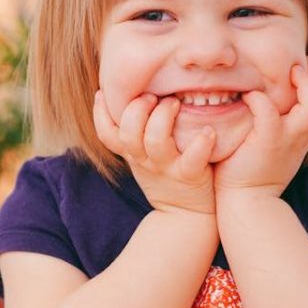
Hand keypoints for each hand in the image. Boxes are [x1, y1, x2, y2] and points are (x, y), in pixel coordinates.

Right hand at [93, 91, 215, 214]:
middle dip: (137, 109)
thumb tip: (130, 96)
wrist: (186, 216)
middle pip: (128, 133)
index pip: (106, 134)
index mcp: (132, 153)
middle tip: (153, 96)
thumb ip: (135, 132)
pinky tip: (208, 131)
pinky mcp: (189, 176)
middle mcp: (144, 160)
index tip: (103, 92)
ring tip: (175, 103)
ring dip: (164, 117)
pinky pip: (192, 159)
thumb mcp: (142, 157)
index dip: (99, 113)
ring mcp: (166, 168)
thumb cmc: (165, 176)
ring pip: (156, 141)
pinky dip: (201, 143)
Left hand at [214, 58, 307, 197]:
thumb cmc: (252, 171)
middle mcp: (301, 135)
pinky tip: (249, 96)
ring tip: (289, 72)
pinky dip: (260, 100)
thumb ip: (278, 124)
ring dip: (304, 84)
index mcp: (304, 134)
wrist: (246, 203)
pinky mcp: (267, 142)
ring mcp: (287, 139)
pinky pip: (269, 112)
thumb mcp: (274, 145)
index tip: (305, 66)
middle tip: (301, 63)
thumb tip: (267, 99)